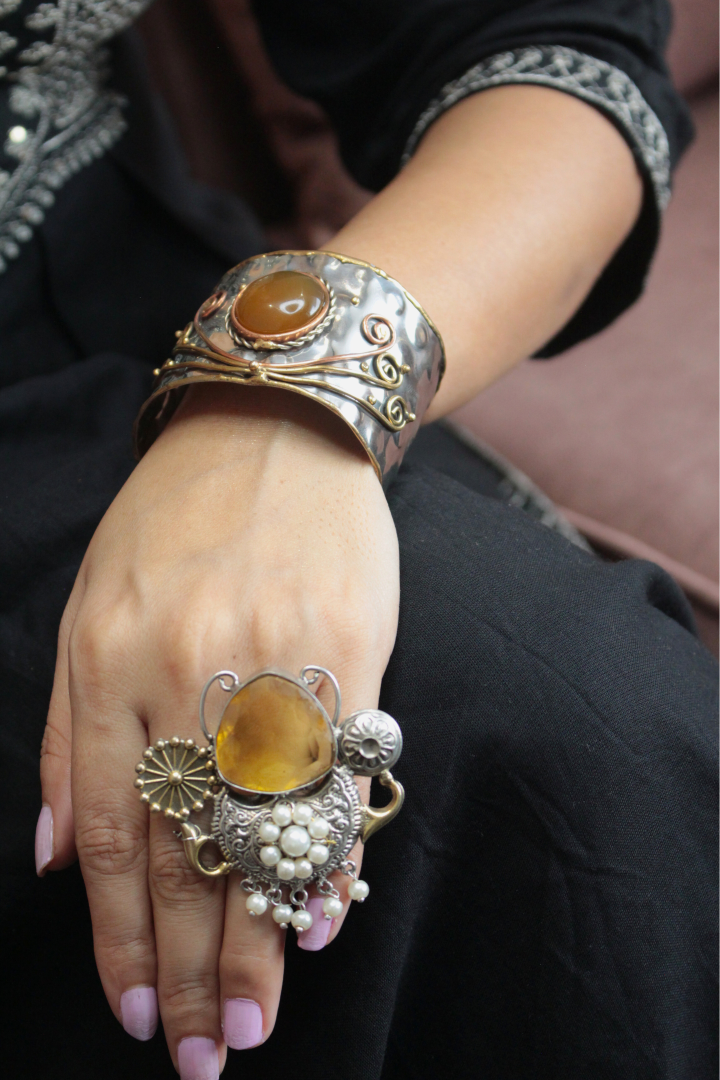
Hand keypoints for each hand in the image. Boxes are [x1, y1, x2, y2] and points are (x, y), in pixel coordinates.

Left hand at [38, 385, 398, 1073]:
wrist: (274, 428)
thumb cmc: (172, 522)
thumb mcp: (86, 607)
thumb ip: (71, 736)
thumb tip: (59, 858)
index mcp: (109, 660)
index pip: (116, 831)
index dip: (120, 937)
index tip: (136, 1013)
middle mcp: (188, 667)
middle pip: (190, 847)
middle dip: (193, 962)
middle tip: (204, 1055)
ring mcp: (276, 657)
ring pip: (266, 823)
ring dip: (261, 931)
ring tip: (258, 1016)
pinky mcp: (351, 646)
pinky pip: (339, 773)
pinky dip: (330, 852)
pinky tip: (319, 916)